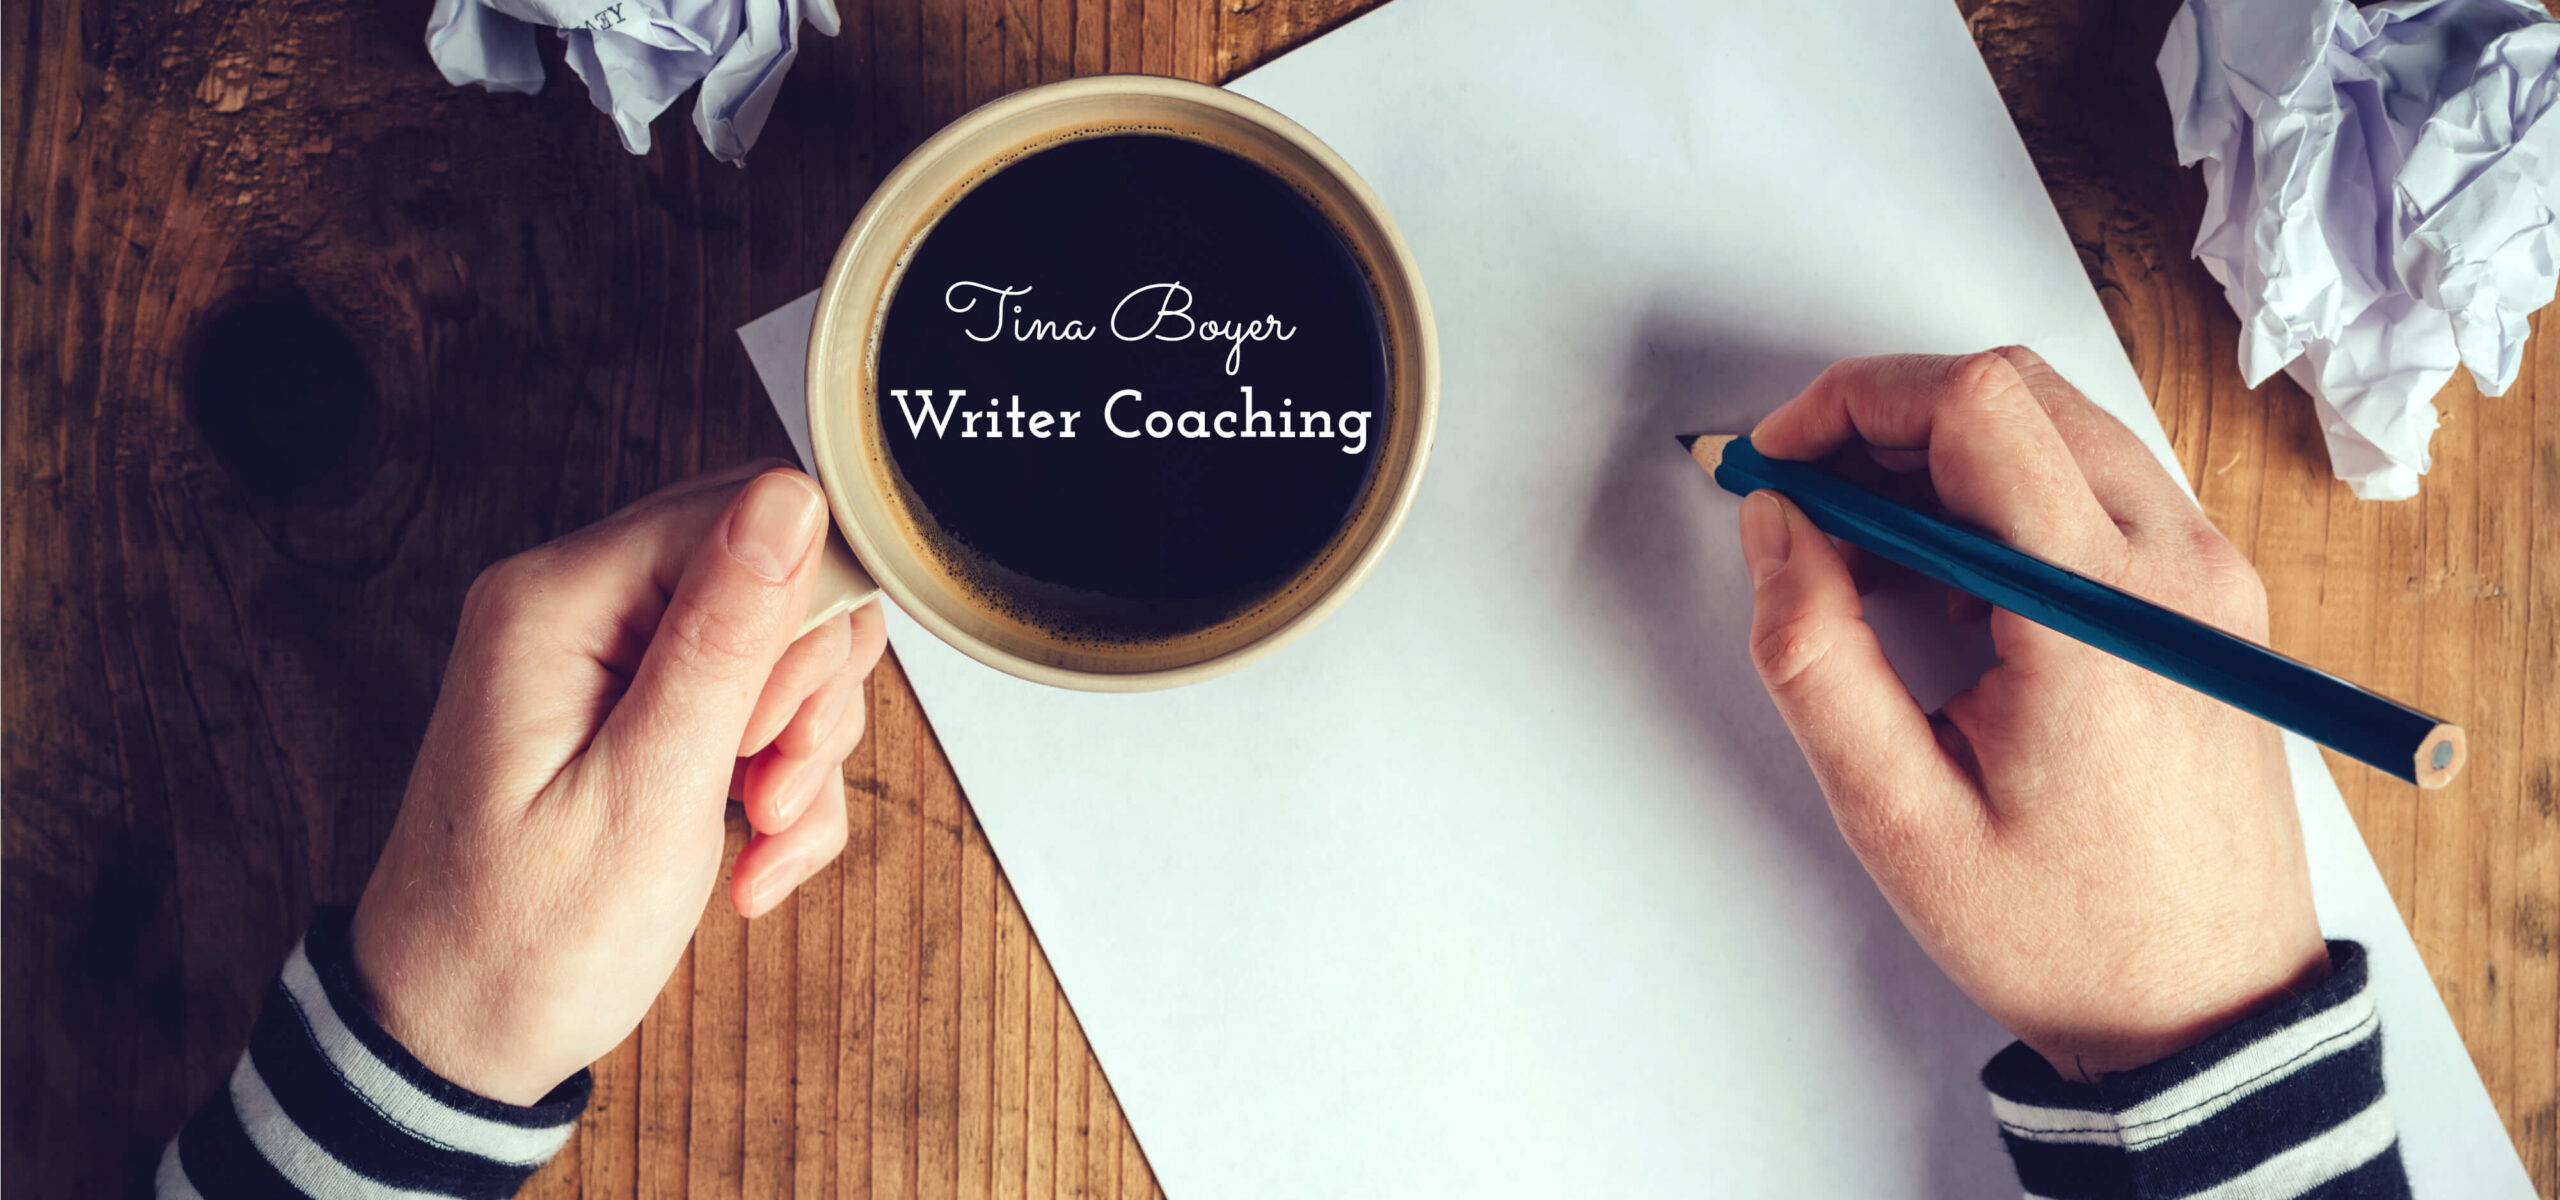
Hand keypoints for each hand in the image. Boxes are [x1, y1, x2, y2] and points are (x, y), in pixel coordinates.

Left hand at [350, 463, 888, 1103]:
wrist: (457, 1041)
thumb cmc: (524, 941)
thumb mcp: (647, 794)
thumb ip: (725, 640)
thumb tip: (791, 499)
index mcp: (560, 601)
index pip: (744, 514)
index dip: (804, 614)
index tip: (781, 728)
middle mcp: (579, 608)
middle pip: (774, 574)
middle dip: (807, 691)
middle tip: (772, 785)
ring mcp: (610, 662)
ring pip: (781, 649)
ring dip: (803, 752)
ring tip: (761, 835)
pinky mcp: (638, 713)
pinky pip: (756, 710)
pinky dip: (781, 786)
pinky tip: (754, 859)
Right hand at [1738, 348, 2325, 1080]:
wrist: (2211, 1013)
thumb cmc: (2067, 935)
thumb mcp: (1898, 816)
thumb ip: (1815, 654)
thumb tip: (1775, 525)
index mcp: (2096, 612)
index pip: (1976, 406)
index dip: (1852, 402)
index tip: (1777, 461)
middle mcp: (2176, 567)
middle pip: (2018, 392)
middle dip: (1887, 418)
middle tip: (1803, 498)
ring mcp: (2211, 577)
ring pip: (2061, 427)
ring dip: (1945, 454)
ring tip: (1864, 550)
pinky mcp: (2216, 600)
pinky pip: (2101, 488)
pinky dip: (2006, 494)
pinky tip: (1947, 583)